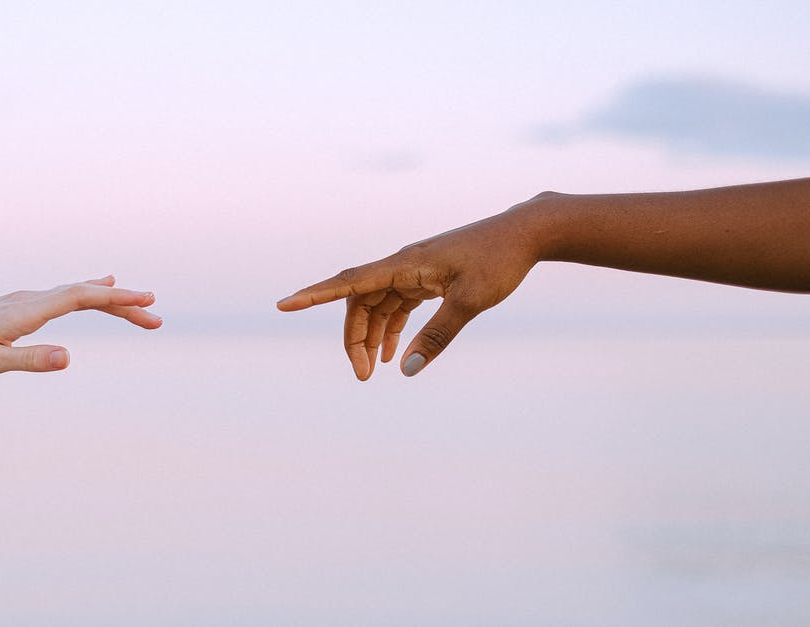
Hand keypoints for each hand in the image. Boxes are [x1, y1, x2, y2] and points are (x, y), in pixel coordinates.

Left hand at [0, 275, 160, 375]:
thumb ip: (30, 360)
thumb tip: (68, 357)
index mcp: (27, 311)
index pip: (81, 297)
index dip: (116, 298)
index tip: (147, 300)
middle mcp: (30, 299)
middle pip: (86, 294)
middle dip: (123, 303)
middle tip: (156, 318)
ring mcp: (25, 300)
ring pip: (77, 293)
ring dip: (109, 300)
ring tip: (140, 306)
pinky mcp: (21, 305)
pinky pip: (65, 295)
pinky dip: (90, 293)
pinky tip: (98, 286)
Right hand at [277, 210, 538, 379]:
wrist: (526, 233)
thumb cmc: (498, 261)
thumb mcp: (470, 302)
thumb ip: (437, 336)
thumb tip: (408, 369)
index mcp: (403, 264)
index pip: (348, 283)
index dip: (314, 295)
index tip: (283, 305)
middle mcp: (401, 265)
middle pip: (360, 303)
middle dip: (355, 339)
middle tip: (363, 376)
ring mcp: (413, 271)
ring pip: (377, 305)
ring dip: (372, 336)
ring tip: (374, 371)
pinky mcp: (427, 277)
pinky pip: (397, 304)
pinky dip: (392, 328)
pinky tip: (395, 353)